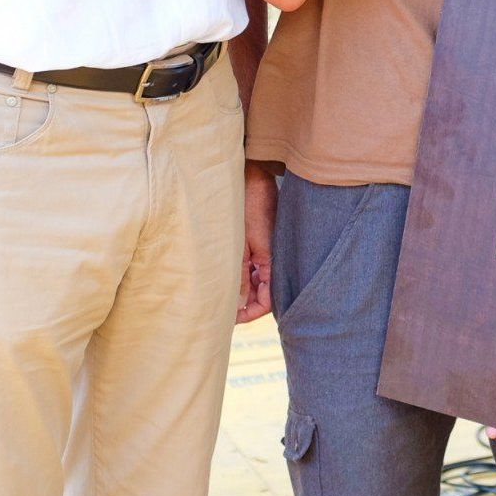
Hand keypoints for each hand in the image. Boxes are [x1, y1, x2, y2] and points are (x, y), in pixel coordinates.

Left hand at [237, 162, 277, 323]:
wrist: (253, 176)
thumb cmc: (248, 206)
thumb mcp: (239, 245)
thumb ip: (240, 275)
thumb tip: (237, 303)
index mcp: (273, 263)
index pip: (267, 302)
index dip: (249, 314)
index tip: (230, 318)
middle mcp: (275, 260)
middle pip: (264, 295)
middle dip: (246, 305)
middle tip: (222, 310)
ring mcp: (270, 251)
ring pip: (260, 283)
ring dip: (244, 290)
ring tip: (221, 293)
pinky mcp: (265, 243)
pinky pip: (257, 268)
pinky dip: (245, 275)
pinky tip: (230, 273)